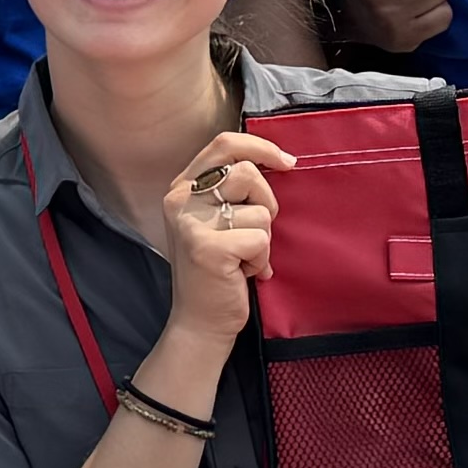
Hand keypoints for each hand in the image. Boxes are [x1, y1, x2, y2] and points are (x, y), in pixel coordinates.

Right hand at [159, 130, 296, 337]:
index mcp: (182, 188)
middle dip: (266, 203)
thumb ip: (231, 190)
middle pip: (247, 173)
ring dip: (262, 239)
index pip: (224, 144)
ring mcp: (191, 223)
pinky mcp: (208, 248)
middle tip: (255, 232)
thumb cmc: (218, 270)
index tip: (287, 162)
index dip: (261, 147)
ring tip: (243, 257)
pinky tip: (244, 273)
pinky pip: (260, 239)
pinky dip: (261, 260)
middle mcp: (180, 200)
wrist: (200, 322)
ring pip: (259, 210)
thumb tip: (280, 160)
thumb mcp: (215, 220)